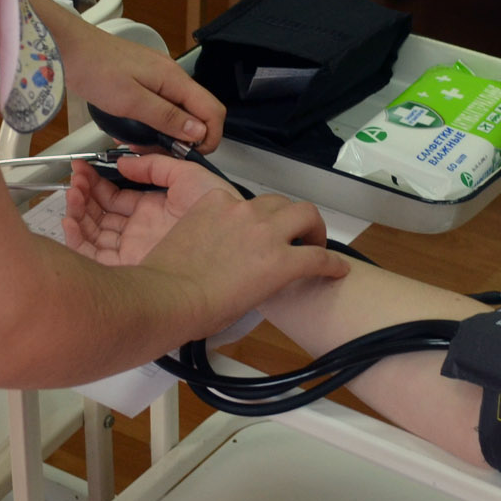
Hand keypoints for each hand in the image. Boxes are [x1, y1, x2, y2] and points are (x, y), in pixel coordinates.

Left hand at [43, 15, 225, 150]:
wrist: (69, 47)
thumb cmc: (94, 70)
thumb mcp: (131, 101)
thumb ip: (166, 116)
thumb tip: (198, 131)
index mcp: (174, 79)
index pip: (213, 110)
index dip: (209, 137)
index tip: (191, 154)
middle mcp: (171, 75)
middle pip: (199, 111)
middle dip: (189, 137)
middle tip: (164, 153)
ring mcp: (159, 76)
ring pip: (181, 109)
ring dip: (171, 131)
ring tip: (146, 145)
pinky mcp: (145, 78)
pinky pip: (164, 103)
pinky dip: (158, 120)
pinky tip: (138, 129)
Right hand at [63, 156, 208, 265]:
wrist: (231, 240)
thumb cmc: (216, 211)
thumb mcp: (186, 175)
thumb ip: (154, 165)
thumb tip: (125, 161)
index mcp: (151, 211)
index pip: (115, 197)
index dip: (96, 183)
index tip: (83, 168)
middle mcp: (139, 232)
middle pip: (100, 214)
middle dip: (83, 195)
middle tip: (75, 178)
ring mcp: (132, 251)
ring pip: (93, 233)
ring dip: (78, 212)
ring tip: (73, 193)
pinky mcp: (127, 270)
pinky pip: (93, 257)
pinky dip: (76, 240)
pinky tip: (71, 219)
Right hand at [67, 153, 346, 335]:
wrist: (168, 298)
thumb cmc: (164, 283)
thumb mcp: (181, 245)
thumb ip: (201, 241)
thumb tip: (208, 262)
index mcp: (214, 203)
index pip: (245, 202)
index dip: (256, 219)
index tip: (256, 235)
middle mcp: (242, 211)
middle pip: (279, 203)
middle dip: (289, 217)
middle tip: (293, 235)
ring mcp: (264, 234)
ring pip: (305, 216)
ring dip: (312, 230)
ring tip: (315, 245)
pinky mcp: (282, 262)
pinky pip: (319, 257)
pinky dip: (332, 264)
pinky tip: (337, 271)